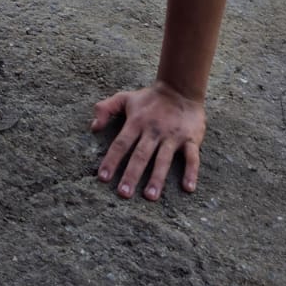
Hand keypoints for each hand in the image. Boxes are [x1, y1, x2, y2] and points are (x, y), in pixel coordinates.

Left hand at [91, 80, 205, 200]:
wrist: (181, 89)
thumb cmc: (149, 99)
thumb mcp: (124, 98)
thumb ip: (105, 108)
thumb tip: (93, 126)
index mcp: (136, 122)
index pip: (121, 143)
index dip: (111, 160)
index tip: (103, 178)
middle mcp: (153, 130)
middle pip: (141, 154)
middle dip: (132, 174)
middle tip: (124, 193)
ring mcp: (173, 135)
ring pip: (164, 159)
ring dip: (157, 178)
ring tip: (150, 196)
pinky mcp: (191, 139)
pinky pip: (192, 157)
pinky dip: (191, 172)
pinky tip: (188, 187)